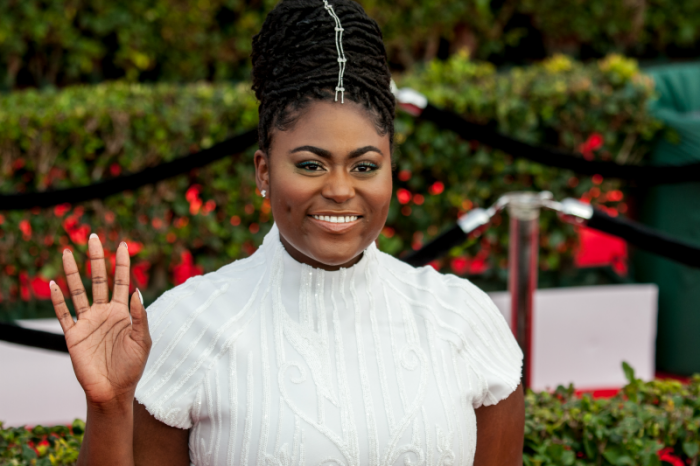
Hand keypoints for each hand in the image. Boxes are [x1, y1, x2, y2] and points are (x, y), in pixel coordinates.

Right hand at [50, 234, 151, 407]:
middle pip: (99, 280)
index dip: (122, 264)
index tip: (123, 245)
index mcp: (123, 313)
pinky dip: (57, 300)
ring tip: (66, 252)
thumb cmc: (131, 367)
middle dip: (97, 259)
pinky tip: (53, 285)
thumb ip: (140, 316)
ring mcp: (88, 322)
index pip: (122, 282)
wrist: (113, 391)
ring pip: (78, 292)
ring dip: (72, 272)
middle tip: (94, 237)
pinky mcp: (73, 335)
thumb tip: (137, 291)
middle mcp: (104, 313)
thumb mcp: (142, 340)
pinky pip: (63, 314)